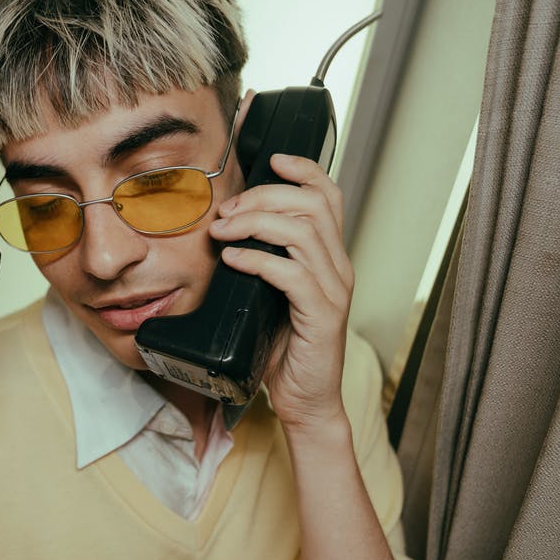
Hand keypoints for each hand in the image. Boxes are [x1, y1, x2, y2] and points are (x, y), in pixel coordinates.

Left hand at [208, 152, 352, 431]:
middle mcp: (337, 267)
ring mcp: (333, 291)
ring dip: (255, 223)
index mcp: (328, 256)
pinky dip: (258, 260)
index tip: (271, 159)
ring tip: (222, 232)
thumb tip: (222, 227)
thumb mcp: (268, 294)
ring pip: (303, 232)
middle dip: (265, 196)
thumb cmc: (283, 347)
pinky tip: (233, 260)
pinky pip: (292, 274)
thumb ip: (260, 260)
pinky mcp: (322, 316)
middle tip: (227, 210)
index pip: (329, 195)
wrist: (304, 400)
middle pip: (312, 204)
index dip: (304, 169)